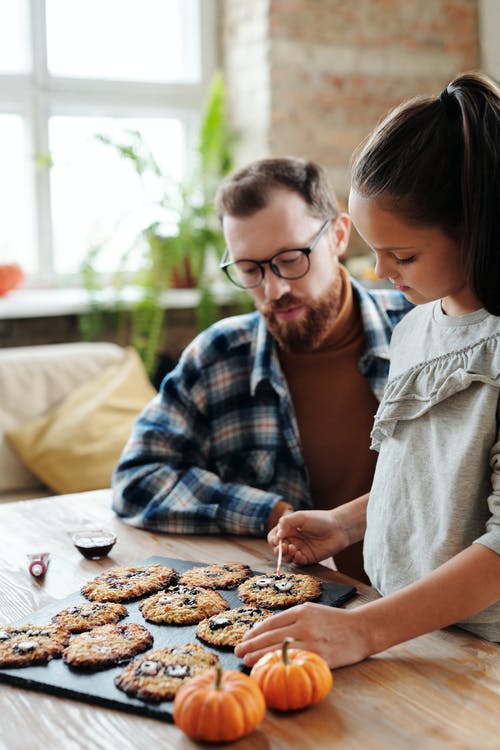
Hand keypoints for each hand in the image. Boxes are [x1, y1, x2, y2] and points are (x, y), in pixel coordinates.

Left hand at [234, 602, 369, 668]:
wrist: (362, 629)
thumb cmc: (335, 621)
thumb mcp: (313, 611)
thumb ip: (292, 619)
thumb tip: (266, 630)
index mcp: (302, 611)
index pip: (271, 622)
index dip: (254, 632)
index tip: (243, 638)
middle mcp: (305, 625)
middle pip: (271, 636)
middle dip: (251, 644)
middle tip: (237, 651)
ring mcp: (313, 642)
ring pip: (280, 650)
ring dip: (260, 656)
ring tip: (246, 660)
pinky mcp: (321, 657)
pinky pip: (296, 662)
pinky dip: (281, 666)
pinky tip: (272, 670)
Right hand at [267, 509, 348, 565]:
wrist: (338, 528)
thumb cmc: (320, 520)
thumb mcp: (301, 516)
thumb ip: (286, 522)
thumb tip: (277, 535)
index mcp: (289, 529)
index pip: (274, 536)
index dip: (273, 539)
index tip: (277, 539)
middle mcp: (293, 540)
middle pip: (278, 548)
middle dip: (278, 549)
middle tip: (284, 546)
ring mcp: (300, 549)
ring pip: (286, 557)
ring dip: (285, 555)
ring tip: (292, 549)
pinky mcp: (308, 558)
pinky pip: (297, 562)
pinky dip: (295, 559)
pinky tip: (298, 553)